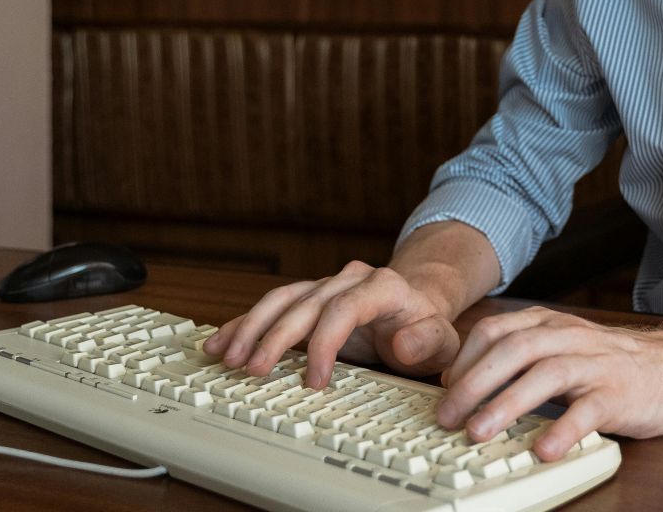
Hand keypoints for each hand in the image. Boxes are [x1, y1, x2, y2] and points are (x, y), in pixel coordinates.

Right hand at [202, 260, 460, 388]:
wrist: (417, 304)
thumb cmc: (426, 327)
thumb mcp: (442, 340)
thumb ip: (427, 342)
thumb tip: (403, 344)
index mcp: (382, 287)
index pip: (344, 309)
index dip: (325, 343)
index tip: (314, 381)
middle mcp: (348, 280)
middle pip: (304, 304)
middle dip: (275, 337)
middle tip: (253, 371)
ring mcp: (325, 287)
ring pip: (281, 300)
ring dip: (251, 327)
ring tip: (227, 356)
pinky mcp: (307, 299)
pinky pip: (272, 306)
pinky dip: (245, 323)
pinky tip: (220, 341)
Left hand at [436, 306, 662, 460]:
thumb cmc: (614, 363)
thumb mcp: (564, 346)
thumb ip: (522, 356)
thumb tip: (464, 382)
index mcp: (551, 325)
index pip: (495, 331)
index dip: (463, 360)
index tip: (442, 389)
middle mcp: (570, 338)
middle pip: (512, 350)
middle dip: (473, 384)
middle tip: (447, 416)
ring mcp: (596, 364)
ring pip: (546, 375)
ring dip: (506, 404)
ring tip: (480, 433)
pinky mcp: (620, 394)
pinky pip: (589, 410)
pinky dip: (563, 430)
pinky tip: (543, 450)